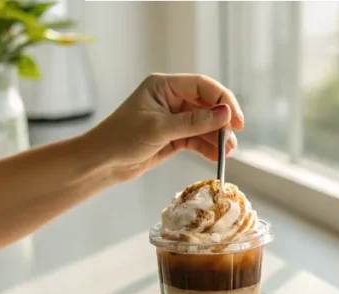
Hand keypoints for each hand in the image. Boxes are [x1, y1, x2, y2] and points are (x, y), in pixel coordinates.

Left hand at [82, 73, 244, 182]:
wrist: (102, 162)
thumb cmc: (121, 139)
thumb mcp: (160, 129)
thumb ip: (194, 122)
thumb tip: (225, 114)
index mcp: (165, 86)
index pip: (203, 86)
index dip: (223, 100)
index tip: (236, 120)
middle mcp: (171, 98)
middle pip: (208, 105)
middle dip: (222, 122)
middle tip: (232, 140)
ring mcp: (174, 118)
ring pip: (205, 124)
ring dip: (217, 137)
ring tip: (227, 152)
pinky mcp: (174, 136)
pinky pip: (198, 138)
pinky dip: (208, 147)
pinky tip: (217, 157)